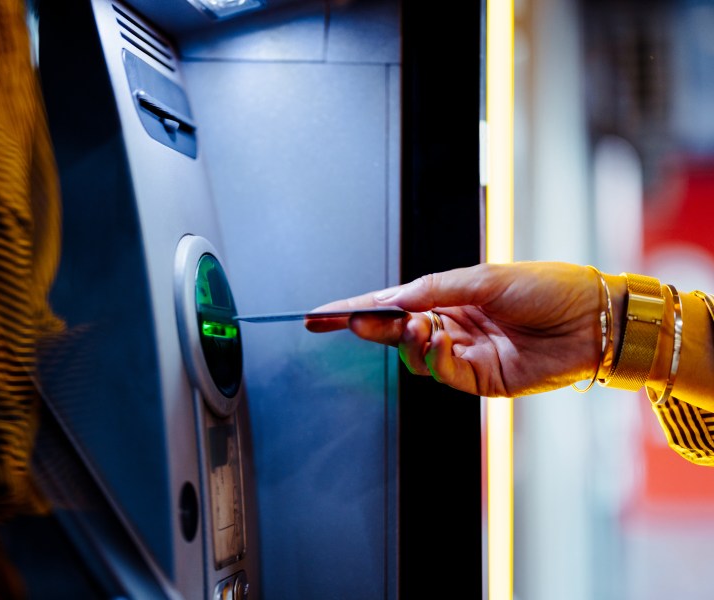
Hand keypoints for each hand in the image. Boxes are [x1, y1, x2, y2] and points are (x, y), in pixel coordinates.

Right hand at [305, 261, 603, 397]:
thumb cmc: (548, 287)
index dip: (356, 309)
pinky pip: (443, 372)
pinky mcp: (480, 380)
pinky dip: (433, 357)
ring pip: (415, 355)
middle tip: (351, 322)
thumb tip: (392, 299)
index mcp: (451, 296)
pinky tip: (437, 339)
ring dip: (407, 341)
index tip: (320, 315)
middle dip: (370, 327)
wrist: (595, 320)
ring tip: (413, 325)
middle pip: (396, 331)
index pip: (393, 304)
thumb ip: (434, 290)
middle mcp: (453, 325)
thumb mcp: (485, 277)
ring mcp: (464, 354)